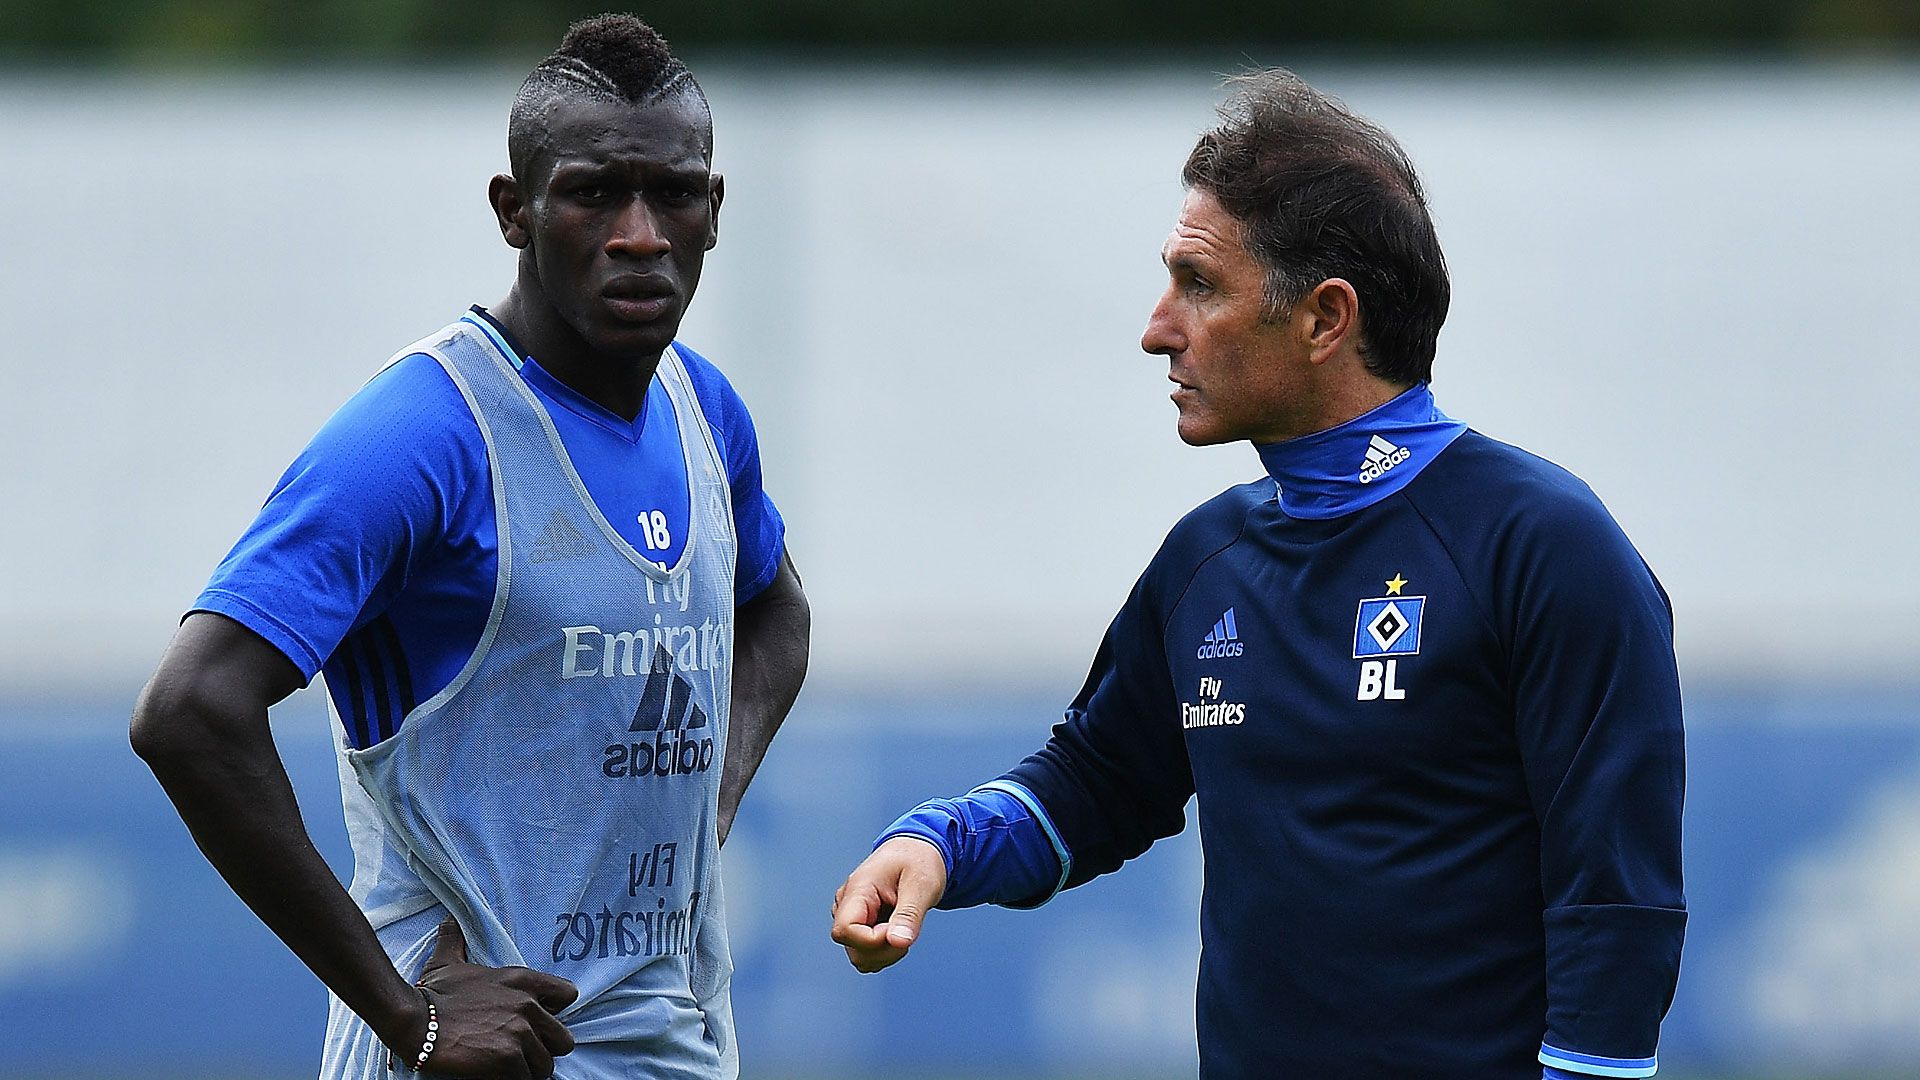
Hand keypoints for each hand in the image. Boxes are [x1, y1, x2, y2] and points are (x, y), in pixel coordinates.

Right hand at [398, 916, 579, 1079]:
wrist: (415, 1020)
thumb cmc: (432, 993)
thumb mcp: (448, 961)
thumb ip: (455, 940)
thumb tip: (448, 921)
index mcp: (521, 980)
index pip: (568, 994)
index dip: (555, 1013)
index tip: (538, 1022)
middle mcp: (528, 1005)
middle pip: (563, 1040)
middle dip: (544, 1049)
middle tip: (523, 1054)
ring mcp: (520, 1031)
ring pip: (545, 1065)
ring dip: (529, 1070)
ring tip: (509, 1068)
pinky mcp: (508, 1057)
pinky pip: (525, 1078)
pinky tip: (496, 1076)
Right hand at [829, 836, 948, 972]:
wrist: (917, 851)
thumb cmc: (918, 860)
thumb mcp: (922, 884)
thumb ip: (909, 914)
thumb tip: (899, 942)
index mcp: (858, 889)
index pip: (845, 930)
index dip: (873, 940)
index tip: (898, 929)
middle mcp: (847, 904)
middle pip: (852, 948)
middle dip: (884, 950)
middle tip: (907, 930)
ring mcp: (851, 915)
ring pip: (859, 955)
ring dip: (886, 953)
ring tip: (903, 927)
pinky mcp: (859, 925)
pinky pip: (866, 952)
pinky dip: (885, 951)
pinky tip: (897, 931)